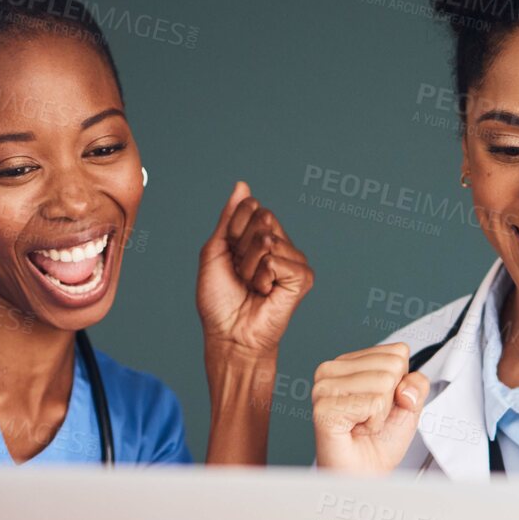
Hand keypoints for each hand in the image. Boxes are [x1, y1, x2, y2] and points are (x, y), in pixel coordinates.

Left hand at [196, 181, 313, 362]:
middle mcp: (279, 244)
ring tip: (252, 286)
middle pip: (263, 217)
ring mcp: (293, 260)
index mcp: (259, 235)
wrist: (228, 334)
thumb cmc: (219, 300)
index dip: (233, 230)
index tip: (230, 256)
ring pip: (268, 240)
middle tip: (241, 274)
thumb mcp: (215, 250)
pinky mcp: (303, 277)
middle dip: (242, 246)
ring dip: (249, 267)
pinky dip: (262, 278)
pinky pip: (276, 261)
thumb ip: (229, 217)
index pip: (251, 206)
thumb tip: (243, 185)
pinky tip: (265, 293)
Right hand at [312, 344, 429, 473]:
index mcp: (349, 362)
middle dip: (391, 398)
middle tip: (371, 417)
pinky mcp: (324, 407)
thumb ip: (416, 383)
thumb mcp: (409, 405)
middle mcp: (332, 370)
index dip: (400, 384)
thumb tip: (406, 384)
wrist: (365, 475)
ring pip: (384, 382)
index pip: (397, 351)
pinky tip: (356, 430)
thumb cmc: (379, 442)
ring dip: (381, 412)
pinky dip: (373, 422)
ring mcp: (324, 387)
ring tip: (363, 424)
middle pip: (393, 365)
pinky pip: (373, 403)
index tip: (381, 404)